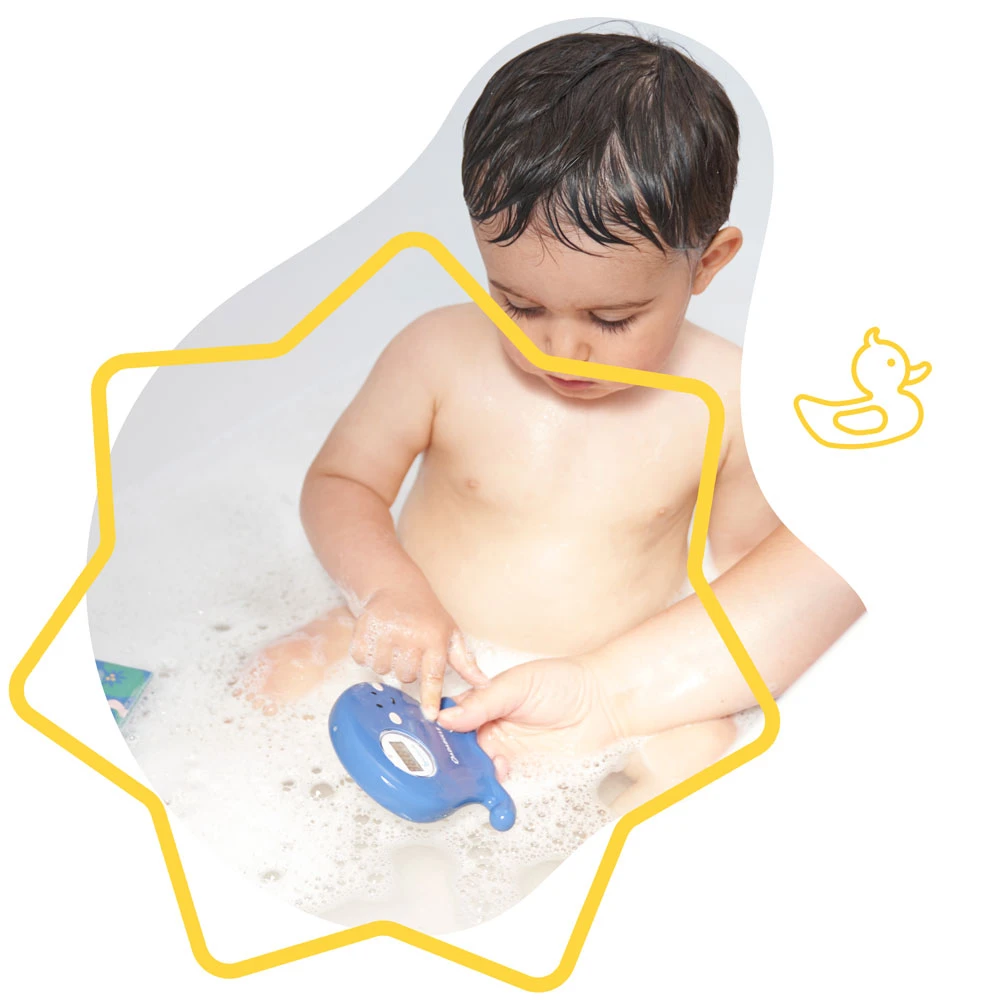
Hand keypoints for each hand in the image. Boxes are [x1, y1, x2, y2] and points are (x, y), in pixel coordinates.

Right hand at [349, 586, 488, 718]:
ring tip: (393, 643)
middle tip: (409, 650)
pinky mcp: (364, 628)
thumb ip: (465, 662)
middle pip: (405, 677)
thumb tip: (484, 683)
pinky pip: (361, 658)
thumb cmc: (426, 615)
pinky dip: (367, 654)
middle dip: (406, 669)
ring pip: (382, 670)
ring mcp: (386, 631)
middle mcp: (410, 635)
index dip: (430, 697)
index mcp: (434, 638)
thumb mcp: (450, 634)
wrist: (397, 586)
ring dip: (386, 662)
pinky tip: (377, 640)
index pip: (433, 675)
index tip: (429, 716)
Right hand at [436, 656, 624, 780]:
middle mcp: (491, 727)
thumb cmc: (563, 682)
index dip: (436, 728)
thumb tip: (446, 717)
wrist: (603, 704)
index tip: (421, 739)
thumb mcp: (517, 685)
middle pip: (458, 747)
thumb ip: (482, 702)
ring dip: (467, 775)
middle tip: (437, 767)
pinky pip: (500, 783)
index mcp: (484, 700)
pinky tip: (487, 788)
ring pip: (475, 767)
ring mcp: (506, 750)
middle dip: (448, 758)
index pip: (451, 716)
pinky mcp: (523, 771)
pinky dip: (490, 788)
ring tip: (462, 779)